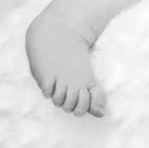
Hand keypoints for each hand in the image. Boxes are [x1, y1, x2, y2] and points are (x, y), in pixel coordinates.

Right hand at [25, 1, 106, 116]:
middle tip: (66, 90)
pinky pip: (46, 93)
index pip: (87, 107)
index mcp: (87, 80)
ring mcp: (61, 79)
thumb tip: (102, 114)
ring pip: (58, 103)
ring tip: (57, 85)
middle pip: (72, 109)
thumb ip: (93, 95)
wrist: (59, 33)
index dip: (84, 107)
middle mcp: (76, 82)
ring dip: (57, 98)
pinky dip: (47, 90)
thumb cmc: (73, 57)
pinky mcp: (46, 75)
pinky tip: (49, 80)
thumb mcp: (86, 75)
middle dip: (69, 105)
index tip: (80, 93)